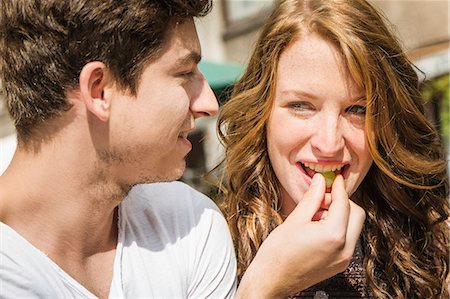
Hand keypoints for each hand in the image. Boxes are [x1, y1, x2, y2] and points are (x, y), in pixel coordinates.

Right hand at [235, 173, 365, 297]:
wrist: (271, 281)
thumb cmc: (278, 253)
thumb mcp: (294, 220)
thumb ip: (312, 199)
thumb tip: (320, 181)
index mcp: (333, 235)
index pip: (344, 203)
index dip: (337, 188)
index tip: (332, 178)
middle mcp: (344, 249)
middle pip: (356, 214)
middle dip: (342, 202)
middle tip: (321, 199)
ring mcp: (343, 259)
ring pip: (353, 226)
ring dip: (340, 215)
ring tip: (315, 216)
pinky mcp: (339, 264)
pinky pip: (347, 239)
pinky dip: (337, 228)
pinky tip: (317, 228)